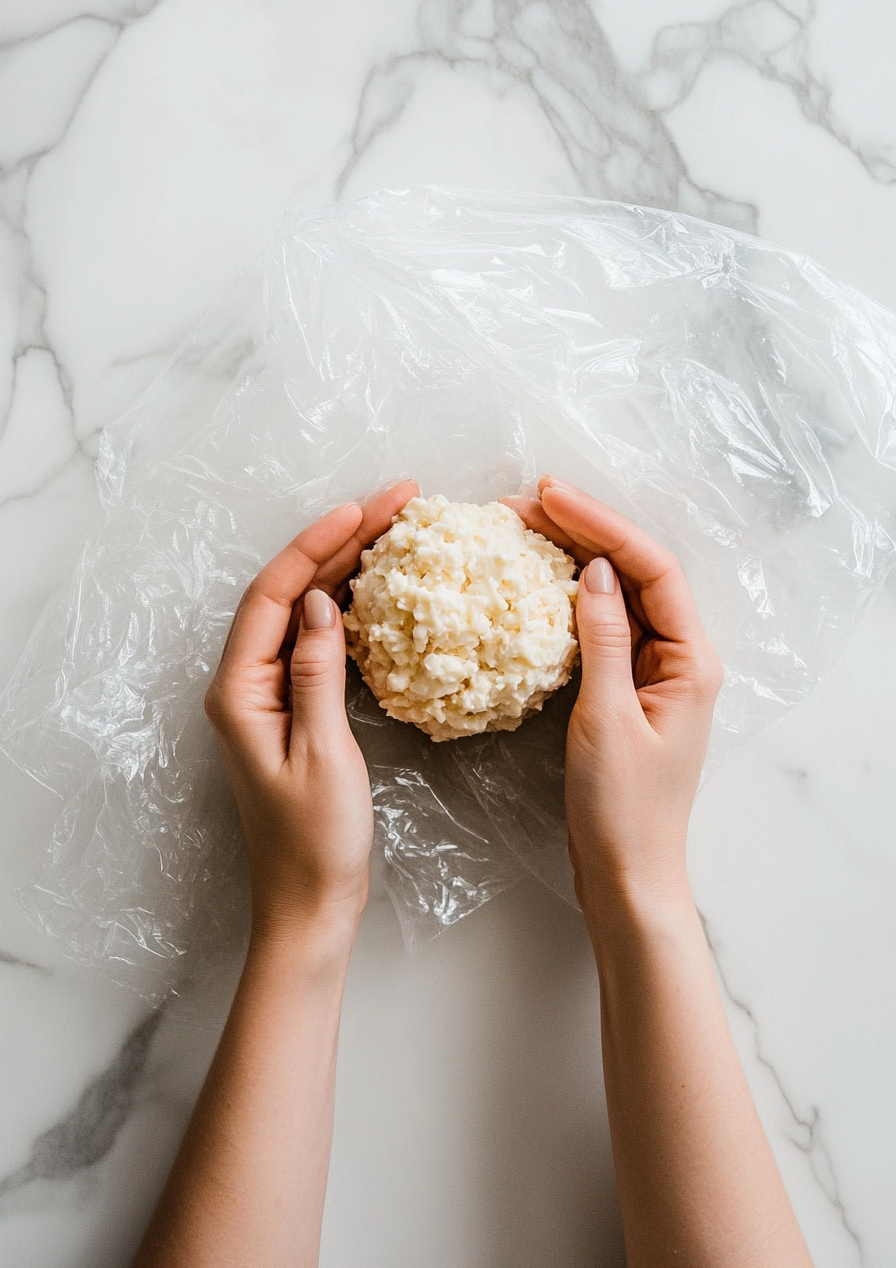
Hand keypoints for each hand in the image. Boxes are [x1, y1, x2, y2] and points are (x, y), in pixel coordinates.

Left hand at [205, 480, 419, 939]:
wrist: (310, 905)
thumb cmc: (314, 842)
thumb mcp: (323, 752)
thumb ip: (319, 672)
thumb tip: (320, 601)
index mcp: (239, 691)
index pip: (273, 594)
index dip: (318, 544)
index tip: (364, 508)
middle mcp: (246, 685)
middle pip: (287, 593)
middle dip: (338, 542)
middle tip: (395, 502)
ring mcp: (268, 696)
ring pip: (303, 611)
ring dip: (344, 567)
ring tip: (392, 528)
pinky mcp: (294, 710)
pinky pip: (316, 641)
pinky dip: (347, 608)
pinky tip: (377, 590)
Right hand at [505, 477, 722, 913]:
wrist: (626, 875)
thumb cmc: (623, 809)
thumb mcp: (607, 719)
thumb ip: (603, 640)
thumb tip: (591, 570)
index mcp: (690, 660)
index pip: (651, 568)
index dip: (602, 525)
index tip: (551, 496)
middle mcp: (678, 657)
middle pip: (634, 572)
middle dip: (582, 531)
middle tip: (522, 503)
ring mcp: (652, 673)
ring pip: (615, 595)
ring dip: (571, 558)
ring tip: (521, 529)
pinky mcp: (626, 690)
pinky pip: (600, 628)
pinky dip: (566, 600)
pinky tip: (534, 584)